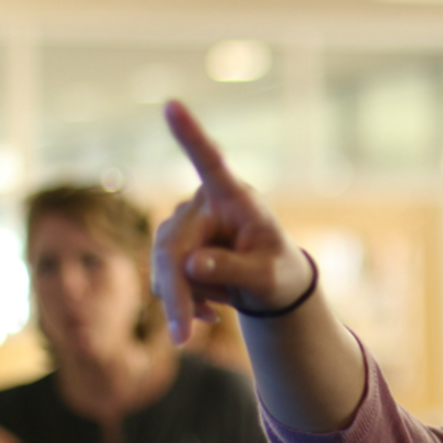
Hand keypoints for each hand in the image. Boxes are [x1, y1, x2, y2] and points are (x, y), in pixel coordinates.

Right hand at [153, 100, 314, 344]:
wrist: (273, 287)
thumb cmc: (280, 274)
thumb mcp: (269, 278)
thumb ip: (235, 271)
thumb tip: (194, 266)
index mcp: (236, 197)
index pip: (211, 162)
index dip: (191, 135)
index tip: (172, 104)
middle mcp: (203, 204)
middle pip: (172, 246)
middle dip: (176, 293)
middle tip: (182, 337)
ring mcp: (184, 224)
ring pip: (162, 265)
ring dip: (179, 301)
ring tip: (209, 320)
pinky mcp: (173, 246)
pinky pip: (164, 277)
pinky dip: (180, 301)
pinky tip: (204, 316)